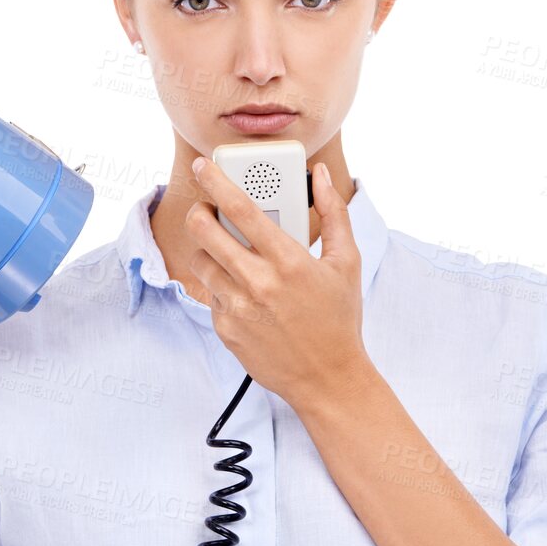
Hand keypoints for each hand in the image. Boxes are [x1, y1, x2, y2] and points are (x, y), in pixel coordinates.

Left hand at [184, 156, 369, 403]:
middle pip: (204, 231)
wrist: (328, 379)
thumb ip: (334, 213)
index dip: (216, 181)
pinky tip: (247, 294)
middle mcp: (258, 282)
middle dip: (199, 212)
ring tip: (232, 255)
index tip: (203, 166)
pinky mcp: (225, 329)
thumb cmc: (339, 318)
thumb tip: (319, 175)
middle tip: (207, 210)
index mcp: (288, 260)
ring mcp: (238, 308)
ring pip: (201, 261)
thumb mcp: (347, 263)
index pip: (240, 209)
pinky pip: (210, 294)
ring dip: (210, 251)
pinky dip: (222, 287)